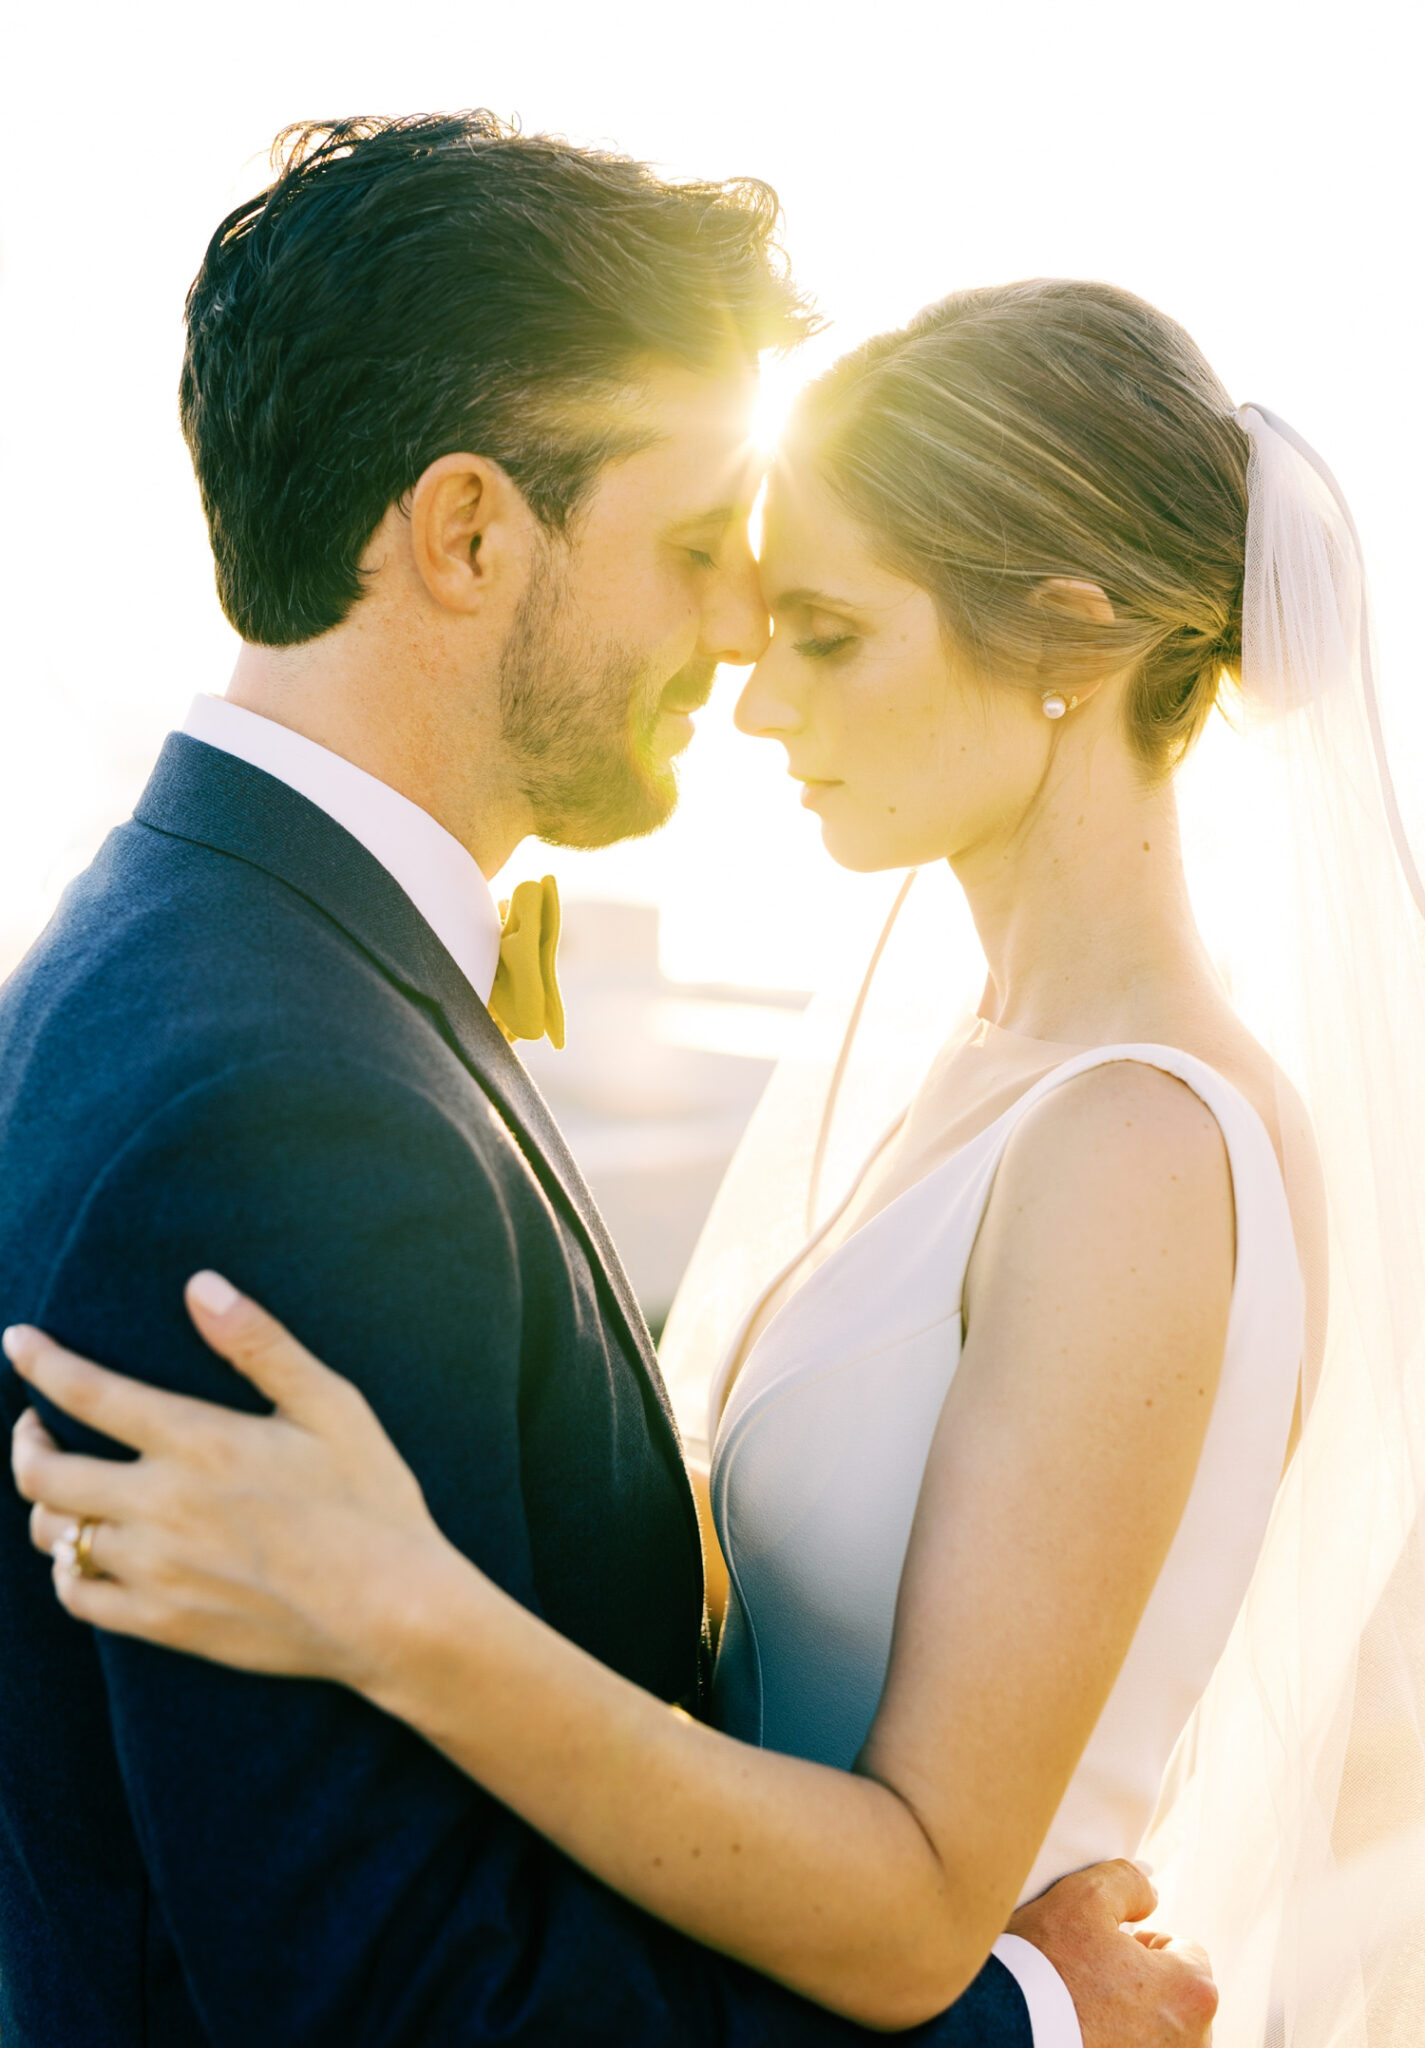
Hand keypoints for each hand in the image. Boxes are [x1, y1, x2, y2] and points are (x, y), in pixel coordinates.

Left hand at [6, 1274, 456, 1686]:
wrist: (393, 1612)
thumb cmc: (371, 1500)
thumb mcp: (332, 1405)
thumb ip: (259, 1343)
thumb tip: (199, 1285)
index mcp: (199, 1443)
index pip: (88, 1393)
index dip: (41, 1363)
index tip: (16, 1343)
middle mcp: (162, 1506)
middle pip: (44, 1472)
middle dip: (26, 1440)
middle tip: (33, 1425)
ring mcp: (157, 1572)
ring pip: (55, 1535)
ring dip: (46, 1503)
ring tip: (64, 1486)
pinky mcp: (164, 1624)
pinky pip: (77, 1597)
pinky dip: (66, 1569)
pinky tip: (86, 1553)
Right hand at [1008, 1861, 1216, 2046]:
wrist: (1001, 2033)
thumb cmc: (1047, 1968)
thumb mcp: (1083, 1897)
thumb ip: (1128, 1882)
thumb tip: (1151, 1890)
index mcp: (1195, 1992)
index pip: (1185, 1951)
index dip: (1143, 1942)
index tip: (1106, 1951)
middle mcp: (1195, 2043)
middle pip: (1174, 1997)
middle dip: (1141, 1986)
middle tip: (1090, 1981)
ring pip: (1157, 2034)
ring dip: (1130, 2022)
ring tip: (1083, 2014)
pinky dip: (1113, 2045)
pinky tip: (1080, 2036)